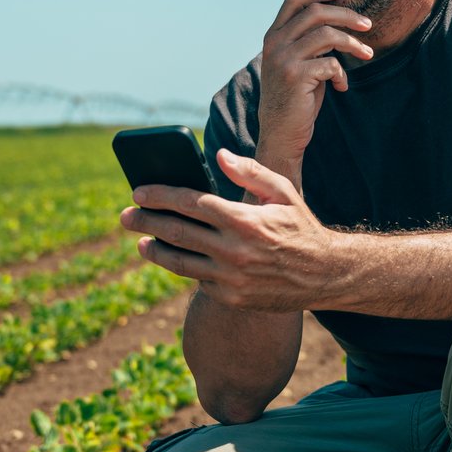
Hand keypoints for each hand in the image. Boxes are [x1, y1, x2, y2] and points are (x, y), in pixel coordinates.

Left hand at [119, 149, 341, 311]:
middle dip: (145, 221)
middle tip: (125, 216)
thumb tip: (218, 155)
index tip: (138, 192)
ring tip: (140, 242)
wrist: (325, 275)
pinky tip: (176, 258)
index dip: (159, 196)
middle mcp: (233, 249)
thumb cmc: (301, 227)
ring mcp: (230, 277)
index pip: (189, 203)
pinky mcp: (231, 297)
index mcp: (244, 219)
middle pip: (176, 232)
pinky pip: (198, 280)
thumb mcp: (283, 192)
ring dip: (154, 250)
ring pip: (179, 262)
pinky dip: (184, 268)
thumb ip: (250, 172)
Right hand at [256, 0, 373, 180]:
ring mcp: (283, 58)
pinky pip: (331, 63)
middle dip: (347, 15)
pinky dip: (342, 74)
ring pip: (327, 35)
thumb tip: (338, 17)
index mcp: (274, 35)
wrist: (280, 132)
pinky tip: (341, 86)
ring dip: (353, 43)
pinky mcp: (295, 76)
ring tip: (367, 54)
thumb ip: (308, 40)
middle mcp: (275, 43)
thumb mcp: (297, 62)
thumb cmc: (295, 96)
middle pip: (316, 12)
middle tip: (368, 24)